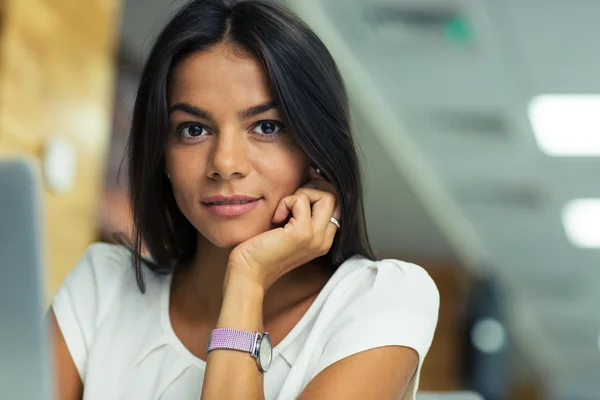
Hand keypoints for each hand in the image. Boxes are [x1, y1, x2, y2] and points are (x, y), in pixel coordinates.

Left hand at [227, 167, 340, 290]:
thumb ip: (303, 212)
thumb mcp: (289, 228)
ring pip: (326, 195)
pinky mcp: (303, 233)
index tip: (299, 191)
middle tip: (291, 199)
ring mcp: (316, 237)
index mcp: (324, 239)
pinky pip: (301, 199)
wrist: (249, 270)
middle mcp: (325, 239)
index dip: (317, 192)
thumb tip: (310, 180)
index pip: (335, 205)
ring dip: (301, 194)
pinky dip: (286, 201)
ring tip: (284, 210)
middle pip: (334, 197)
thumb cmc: (263, 247)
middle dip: (312, 189)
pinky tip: (275, 218)